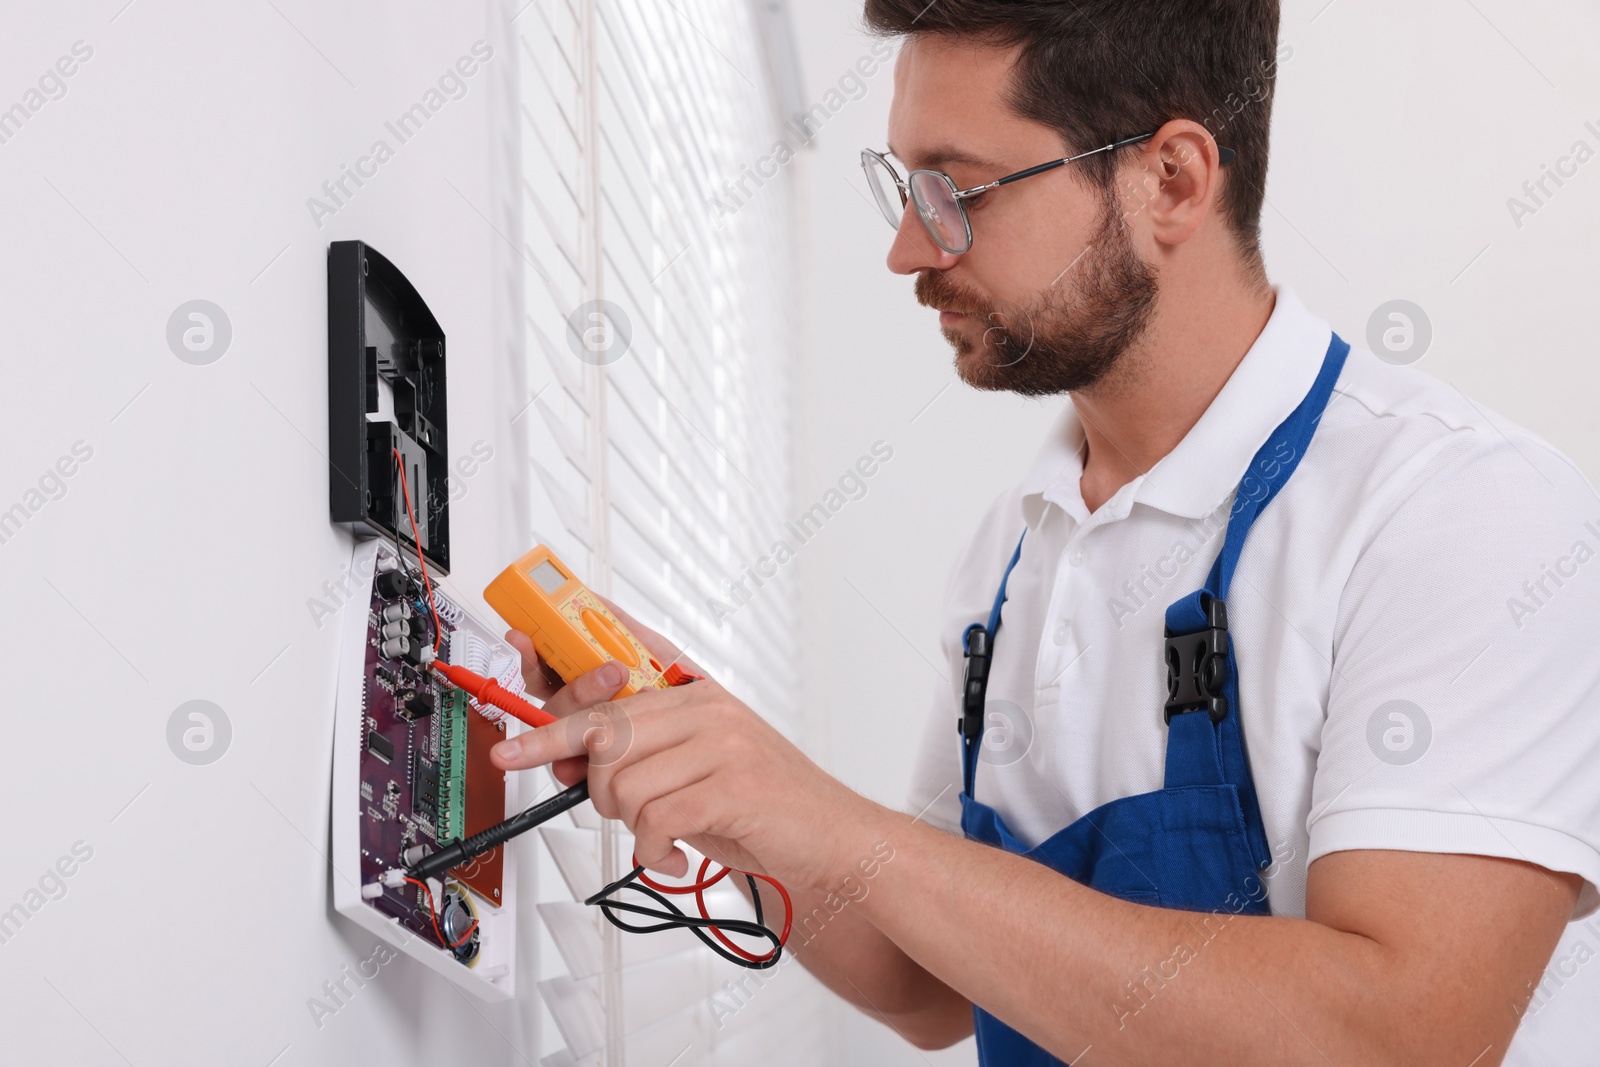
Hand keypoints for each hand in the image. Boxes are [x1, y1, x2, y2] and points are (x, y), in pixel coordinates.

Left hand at [491, 601, 877, 892]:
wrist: (831, 840)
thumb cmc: (759, 806)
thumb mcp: (693, 768)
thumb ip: (637, 754)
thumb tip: (563, 758)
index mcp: (695, 691)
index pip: (615, 669)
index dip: (563, 674)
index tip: (520, 658)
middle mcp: (707, 707)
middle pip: (604, 728)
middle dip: (584, 777)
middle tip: (591, 803)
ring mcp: (723, 742)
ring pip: (621, 780)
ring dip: (629, 823)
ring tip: (660, 833)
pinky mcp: (734, 785)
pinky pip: (654, 818)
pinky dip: (652, 849)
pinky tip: (672, 854)